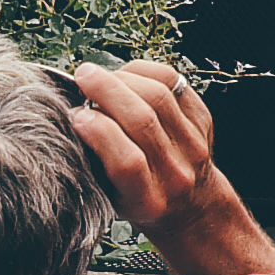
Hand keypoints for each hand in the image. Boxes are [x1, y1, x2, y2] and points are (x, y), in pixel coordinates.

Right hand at [62, 58, 245, 246]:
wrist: (190, 203)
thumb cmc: (141, 198)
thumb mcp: (111, 197)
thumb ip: (93, 163)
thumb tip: (72, 117)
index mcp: (147, 199)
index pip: (128, 162)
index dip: (99, 132)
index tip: (76, 116)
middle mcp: (175, 172)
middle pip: (143, 120)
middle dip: (107, 90)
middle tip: (83, 78)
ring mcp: (193, 145)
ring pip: (158, 95)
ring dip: (122, 77)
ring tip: (100, 76)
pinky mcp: (202, 119)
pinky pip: (174, 81)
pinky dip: (144, 71)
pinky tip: (126, 74)